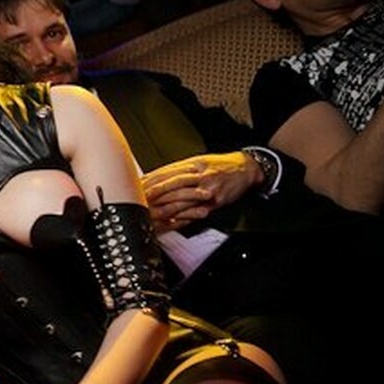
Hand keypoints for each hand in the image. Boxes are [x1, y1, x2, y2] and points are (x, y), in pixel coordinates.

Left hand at [141, 151, 262, 231]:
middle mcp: (198, 174)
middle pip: (171, 183)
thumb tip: (156, 176)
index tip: (138, 185)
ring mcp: (206, 187)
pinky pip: (197, 209)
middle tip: (140, 199)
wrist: (246, 168)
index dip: (151, 179)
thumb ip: (178, 170)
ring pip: (182, 196)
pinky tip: (173, 220)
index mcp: (191, 164)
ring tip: (152, 211)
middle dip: (154, 192)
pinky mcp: (215, 200)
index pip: (166, 172)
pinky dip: (184, 216)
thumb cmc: (220, 167)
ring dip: (166, 205)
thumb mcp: (198, 162)